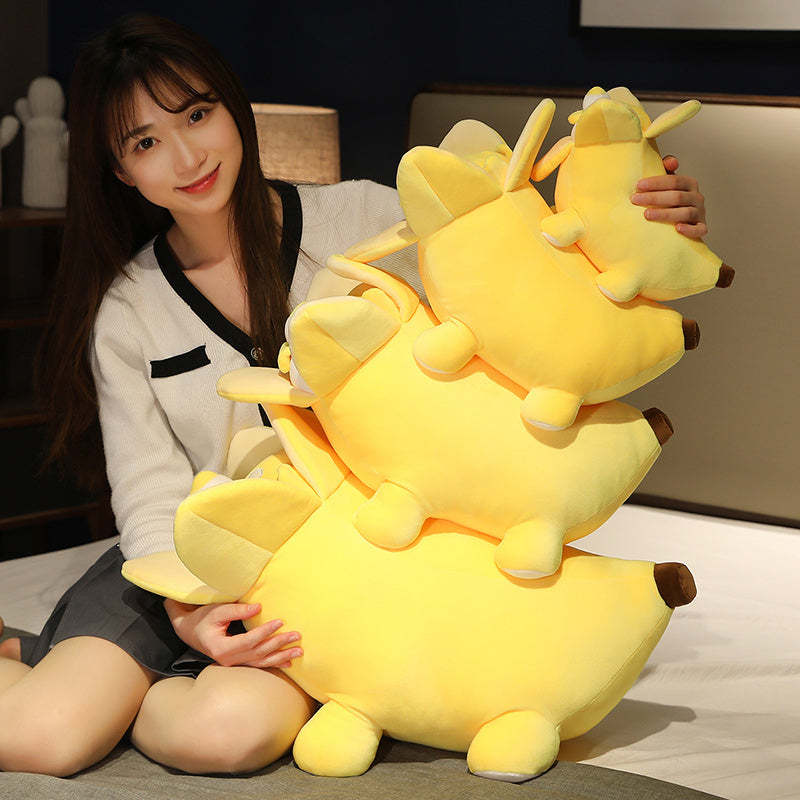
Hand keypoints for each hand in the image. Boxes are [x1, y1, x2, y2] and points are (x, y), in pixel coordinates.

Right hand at [164, 598, 302, 668]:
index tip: (280, 621)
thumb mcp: (217, 611)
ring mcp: (234, 663)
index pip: (249, 640)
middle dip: (279, 644)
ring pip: (262, 662)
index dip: (265, 631)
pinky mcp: (239, 662)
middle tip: (297, 635)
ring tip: (299, 651)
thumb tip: (259, 608)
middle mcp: (228, 660)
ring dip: (282, 656)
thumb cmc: (203, 619)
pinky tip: (289, 662)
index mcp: (221, 648)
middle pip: (259, 652)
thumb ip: (237, 610)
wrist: (191, 632)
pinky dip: (275, 663)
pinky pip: (259, 664)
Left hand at [631, 155, 707, 239]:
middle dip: (654, 198)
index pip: (674, 181)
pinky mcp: (701, 228)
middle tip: (635, 200)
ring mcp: (700, 213)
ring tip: (646, 215)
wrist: (682, 222)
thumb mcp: (668, 185)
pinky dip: (689, 229)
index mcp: (689, 184)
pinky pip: (699, 230)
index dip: (656, 183)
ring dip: (665, 214)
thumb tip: (671, 162)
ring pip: (685, 213)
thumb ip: (666, 171)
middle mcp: (697, 197)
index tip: (638, 186)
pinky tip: (677, 228)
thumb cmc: (670, 201)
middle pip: (676, 197)